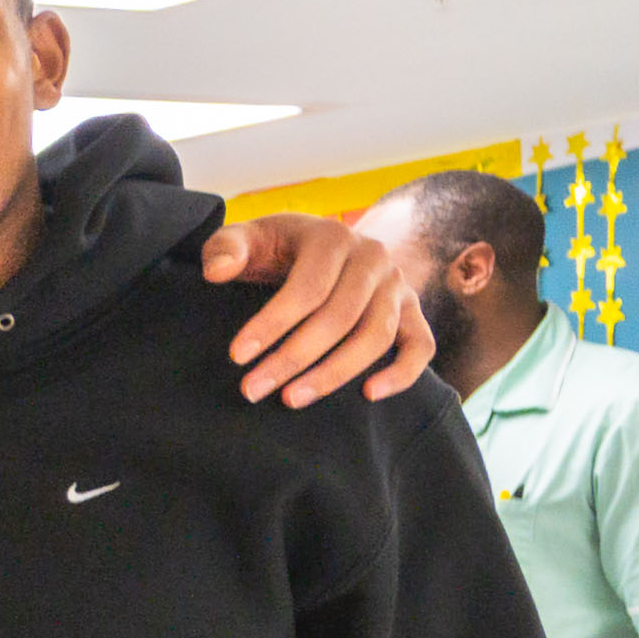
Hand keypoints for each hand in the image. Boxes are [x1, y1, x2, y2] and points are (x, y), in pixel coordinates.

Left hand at [197, 206, 435, 406]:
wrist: (320, 248)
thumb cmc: (277, 249)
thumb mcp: (248, 238)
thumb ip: (225, 247)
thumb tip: (217, 271)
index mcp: (332, 237)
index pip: (306, 288)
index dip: (271, 324)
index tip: (237, 357)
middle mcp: (373, 257)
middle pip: (340, 317)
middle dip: (293, 358)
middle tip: (253, 390)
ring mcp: (397, 286)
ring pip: (376, 337)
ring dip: (334, 374)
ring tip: (291, 400)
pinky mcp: (412, 311)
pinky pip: (421, 346)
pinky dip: (402, 373)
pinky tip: (368, 396)